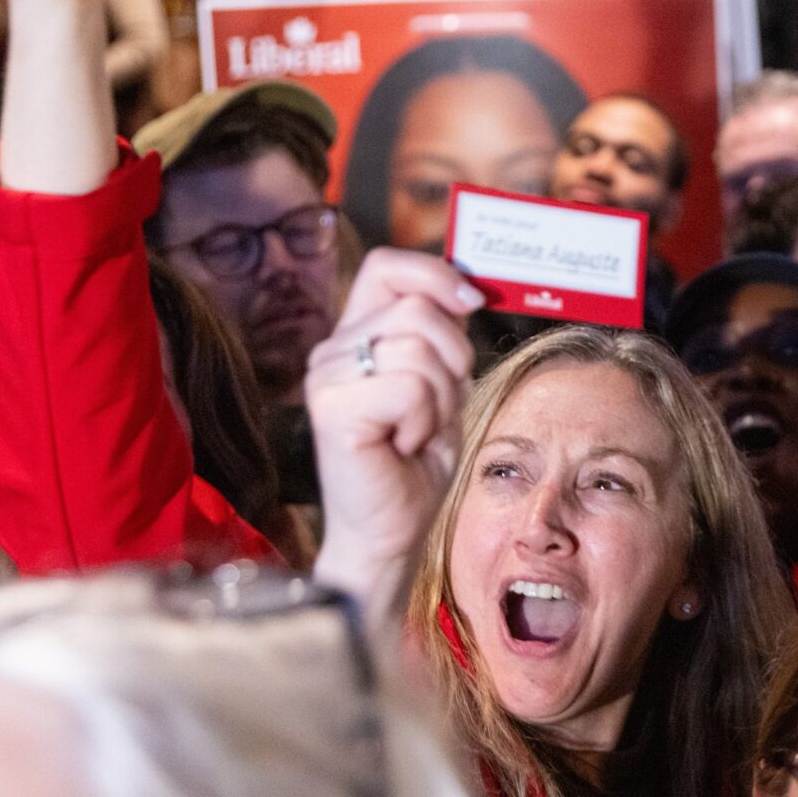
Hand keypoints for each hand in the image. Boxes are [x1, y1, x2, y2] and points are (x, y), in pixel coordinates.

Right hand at [308, 249, 481, 605]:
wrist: (391, 531)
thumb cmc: (414, 463)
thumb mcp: (442, 385)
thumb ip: (442, 335)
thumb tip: (469, 288)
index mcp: (357, 336)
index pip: (386, 266)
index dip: (434, 274)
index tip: (471, 304)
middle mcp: (333, 350)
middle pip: (416, 308)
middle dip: (454, 358)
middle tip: (437, 408)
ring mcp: (326, 377)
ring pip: (419, 347)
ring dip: (442, 397)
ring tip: (417, 430)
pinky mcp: (332, 407)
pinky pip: (410, 387)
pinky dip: (424, 421)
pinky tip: (402, 446)